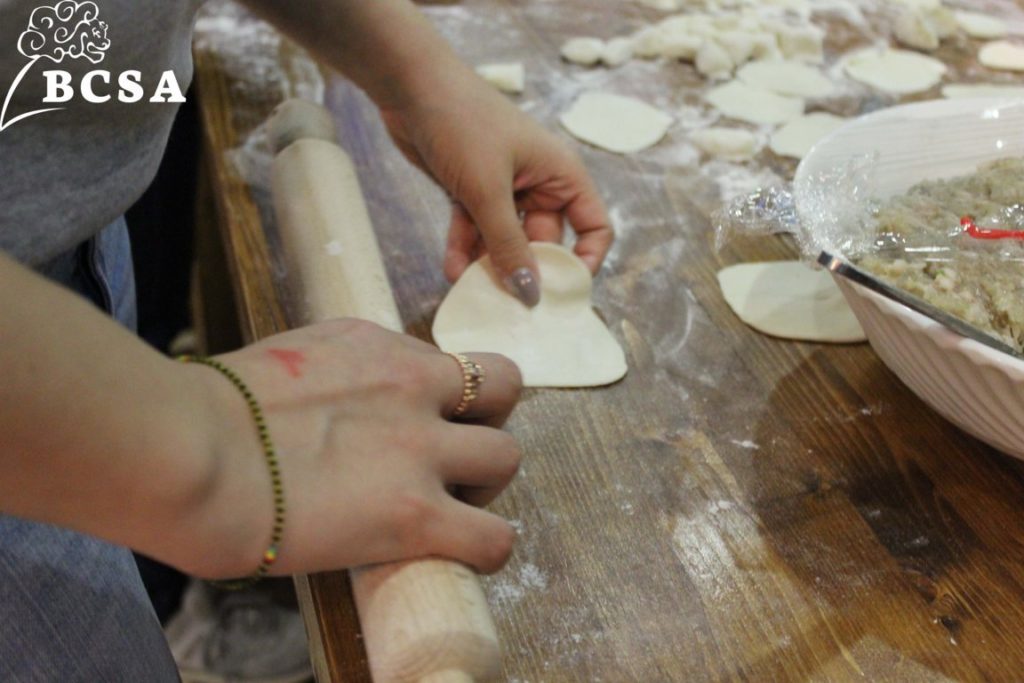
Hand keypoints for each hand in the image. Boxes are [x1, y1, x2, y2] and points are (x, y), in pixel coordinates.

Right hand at [186, 319, 522, 577]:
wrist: (189, 450)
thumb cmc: (203, 414)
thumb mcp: (281, 367)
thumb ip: (325, 381)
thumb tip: (322, 416)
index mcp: (376, 347)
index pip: (446, 363)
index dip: (446, 397)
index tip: (421, 425)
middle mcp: (412, 385)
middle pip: (502, 387)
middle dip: (486, 422)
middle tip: (450, 462)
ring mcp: (420, 448)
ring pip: (507, 456)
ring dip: (486, 486)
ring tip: (449, 511)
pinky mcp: (416, 514)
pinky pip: (493, 537)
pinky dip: (486, 549)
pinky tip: (457, 556)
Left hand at [380, 69, 612, 304]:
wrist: (410, 86)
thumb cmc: (463, 125)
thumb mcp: (488, 192)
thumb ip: (509, 246)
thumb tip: (531, 294)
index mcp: (560, 175)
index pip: (593, 226)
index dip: (584, 261)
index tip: (562, 292)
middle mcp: (538, 184)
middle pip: (543, 241)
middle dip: (525, 271)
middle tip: (508, 304)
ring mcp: (503, 188)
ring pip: (504, 240)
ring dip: (489, 265)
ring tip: (473, 291)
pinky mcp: (471, 190)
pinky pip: (474, 229)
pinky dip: (463, 248)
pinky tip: (451, 270)